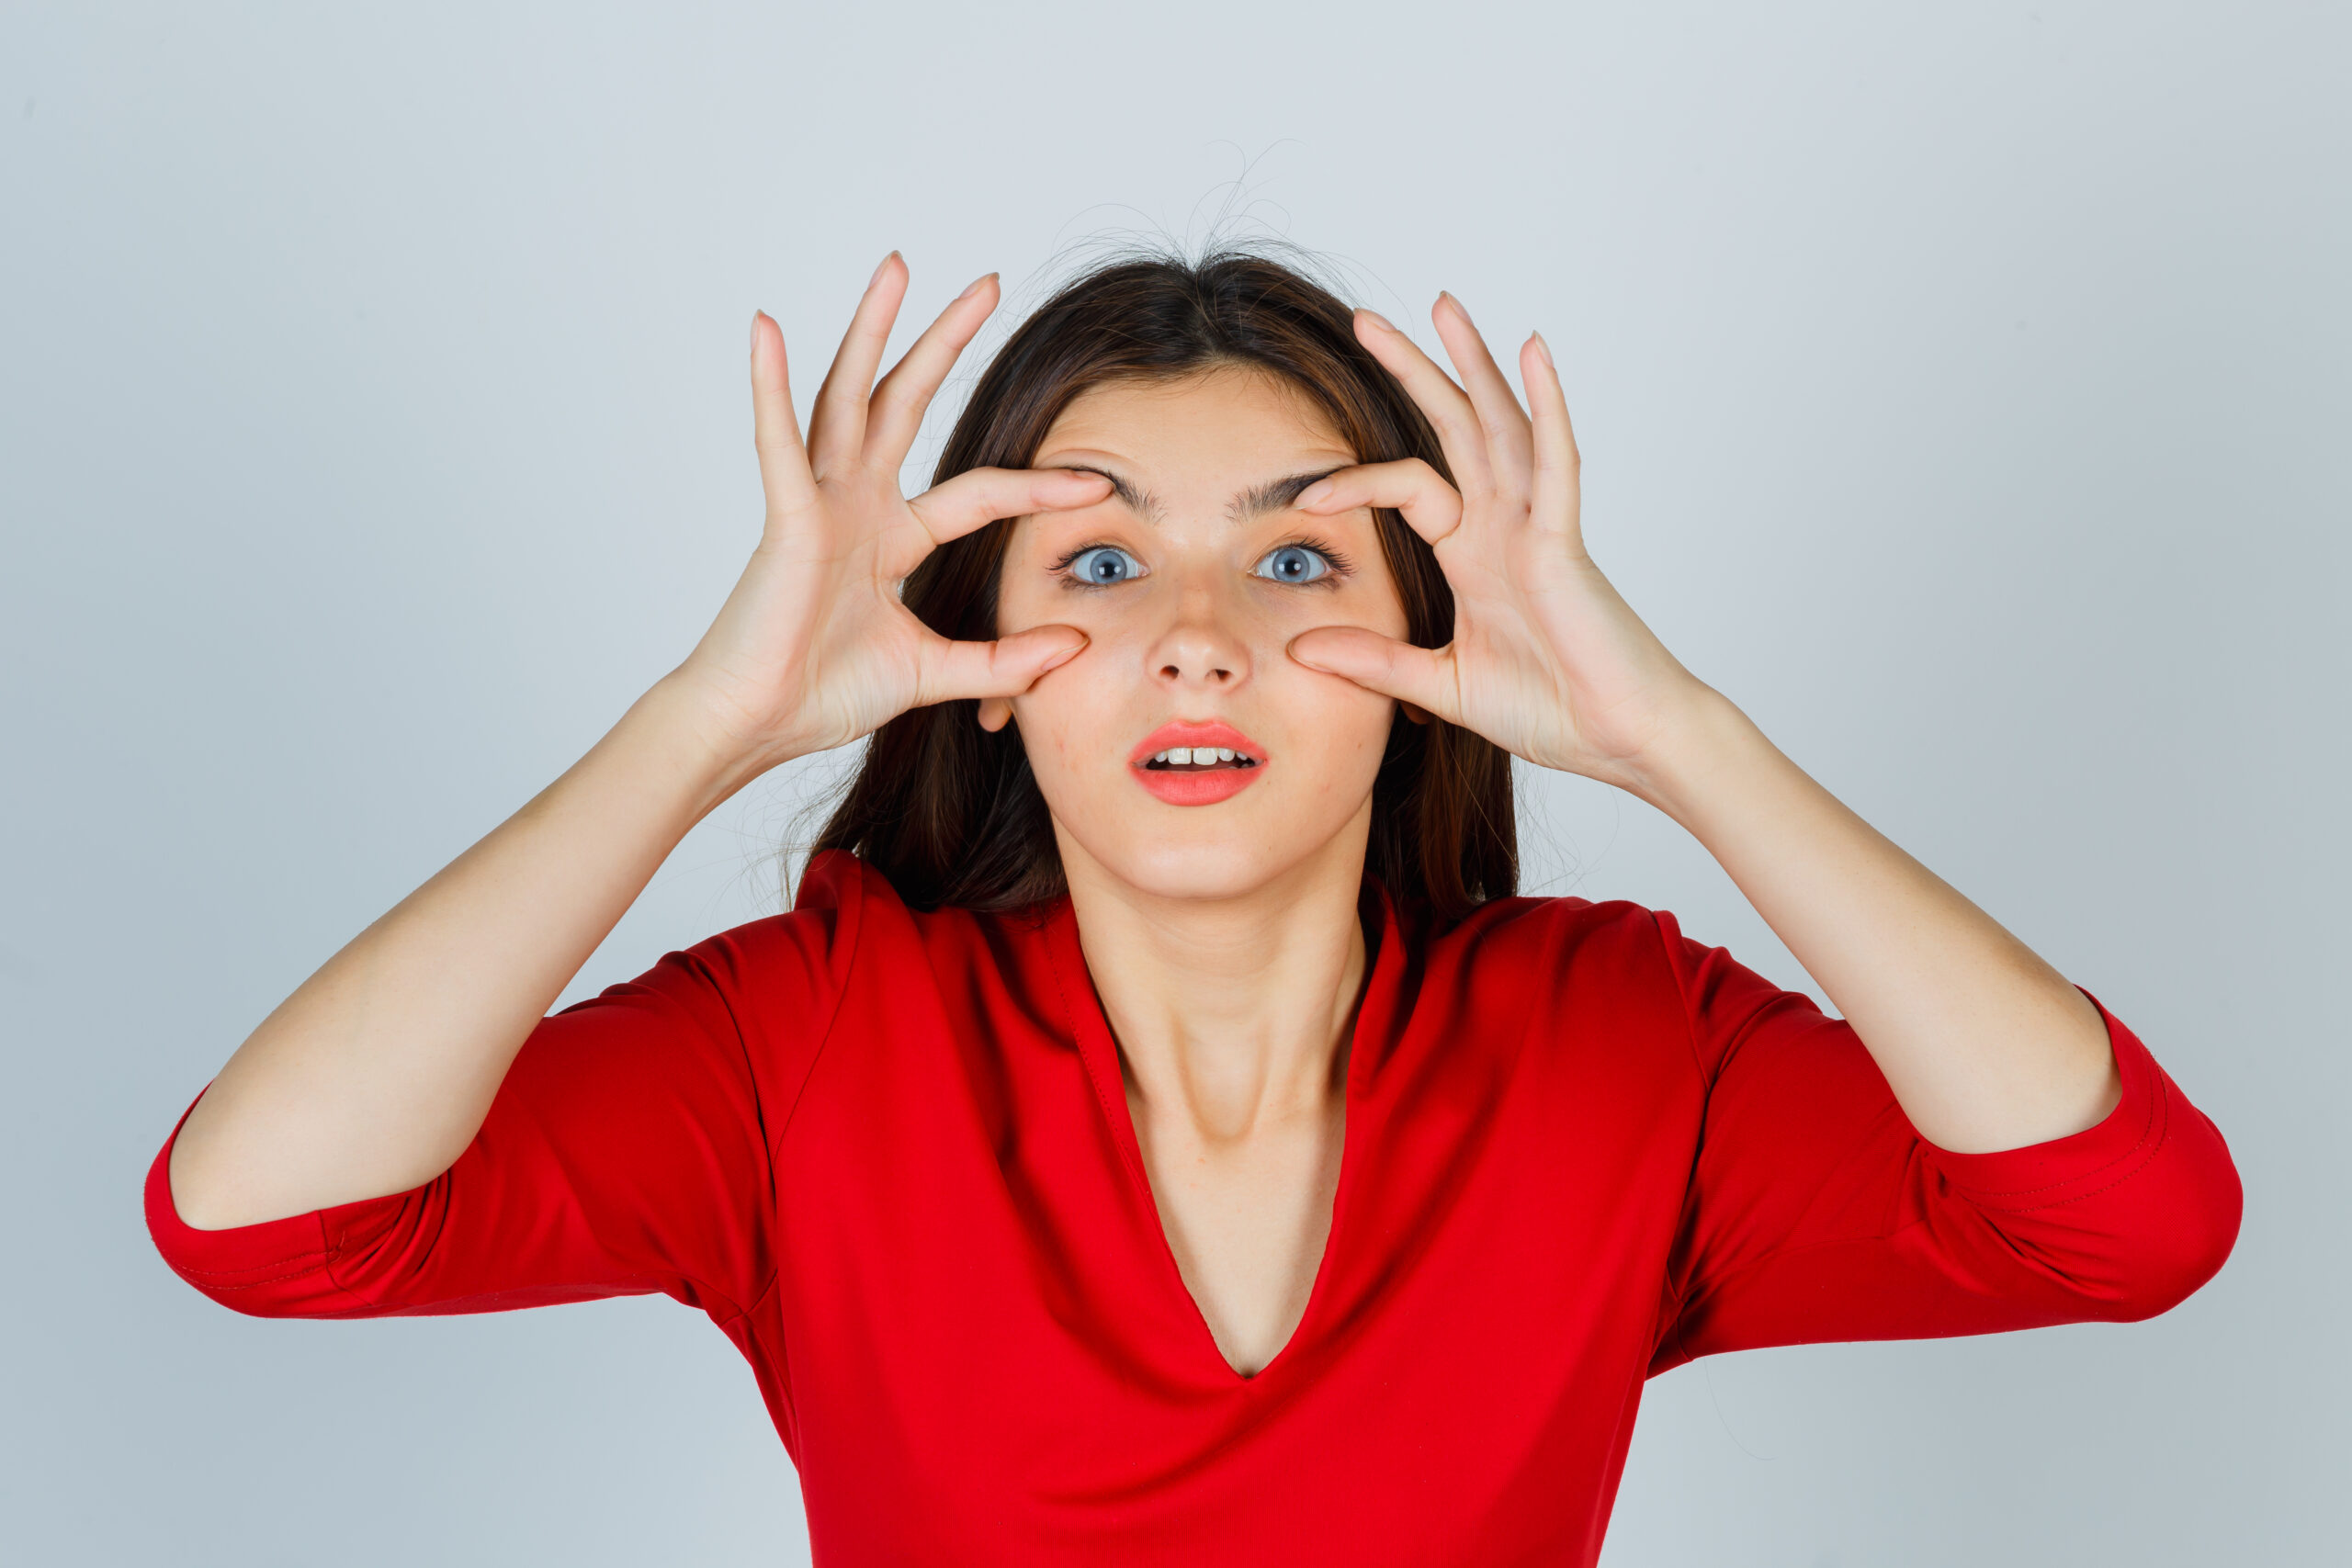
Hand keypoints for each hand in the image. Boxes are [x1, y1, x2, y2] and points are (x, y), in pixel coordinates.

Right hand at [673, 255, 1112, 775]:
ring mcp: (818, 503)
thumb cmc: (824, 694)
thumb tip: (1074, 645)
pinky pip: (778, 443)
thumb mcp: (935, 672)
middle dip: (946, 343)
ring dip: (871, 330)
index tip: (1098, 481)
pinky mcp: (785, 517)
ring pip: (849, 397)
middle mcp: (856, 505)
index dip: (1038, 488)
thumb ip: (1001, 662)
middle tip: (988, 283)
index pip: (980, 494)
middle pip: (907, 404)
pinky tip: (765, 328)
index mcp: (890, 537)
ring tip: (898, 268)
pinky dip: (769, 386)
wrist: (758, 726)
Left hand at [1286, 295, 1711, 794]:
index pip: (1407, 488)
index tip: (1305, 496)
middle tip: (1364, 319)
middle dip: (1413, 371)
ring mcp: (1538, 527)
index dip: (1355, 482)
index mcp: (1473, 555)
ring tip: (1442, 305)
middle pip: (1453, 428)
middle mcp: (1504, 527)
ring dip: (1473, 362)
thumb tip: (1299, 650)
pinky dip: (1546, 403)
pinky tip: (1531, 350)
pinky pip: (1555, 460)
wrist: (1619, 740)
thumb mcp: (1439, 686)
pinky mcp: (1566, 542)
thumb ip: (1373, 662)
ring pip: (1501, 424)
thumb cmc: (1551, 711)